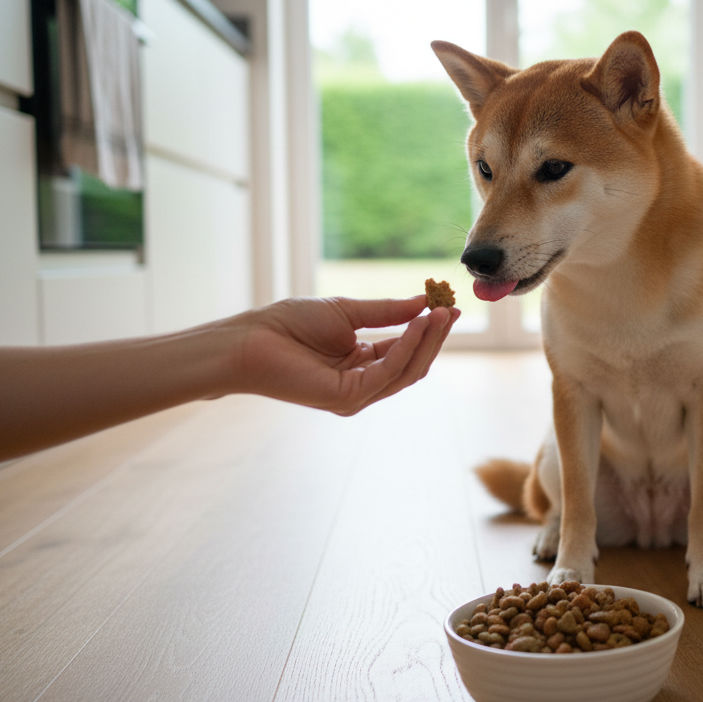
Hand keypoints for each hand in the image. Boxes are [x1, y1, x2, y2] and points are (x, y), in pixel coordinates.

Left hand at [229, 296, 459, 414]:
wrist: (251, 339)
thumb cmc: (289, 325)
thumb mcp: (348, 312)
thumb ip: (387, 312)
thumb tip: (423, 303)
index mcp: (361, 365)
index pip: (405, 350)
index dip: (428, 330)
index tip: (448, 307)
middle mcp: (362, 385)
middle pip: (413, 365)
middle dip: (434, 337)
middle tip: (450, 309)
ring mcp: (356, 395)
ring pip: (407, 371)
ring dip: (427, 341)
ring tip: (439, 312)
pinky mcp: (348, 398)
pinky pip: (389, 372)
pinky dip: (408, 347)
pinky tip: (419, 323)